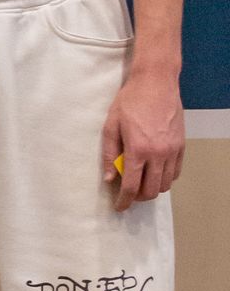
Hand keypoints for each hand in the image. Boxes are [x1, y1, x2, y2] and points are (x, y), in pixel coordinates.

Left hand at [102, 65, 183, 206]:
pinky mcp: (181, 145)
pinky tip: (155, 172)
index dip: (124, 201)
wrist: (156, 82)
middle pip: (151, 190)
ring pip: (165, 184)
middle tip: (129, 195)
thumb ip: (109, 154)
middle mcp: (158, 154)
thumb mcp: (111, 125)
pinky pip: (176, 172)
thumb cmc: (129, 101)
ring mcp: (172, 150)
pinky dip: (165, 178)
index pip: (132, 186)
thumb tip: (109, 178)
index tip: (119, 207)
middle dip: (139, 198)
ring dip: (153, 188)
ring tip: (141, 182)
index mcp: (138, 150)